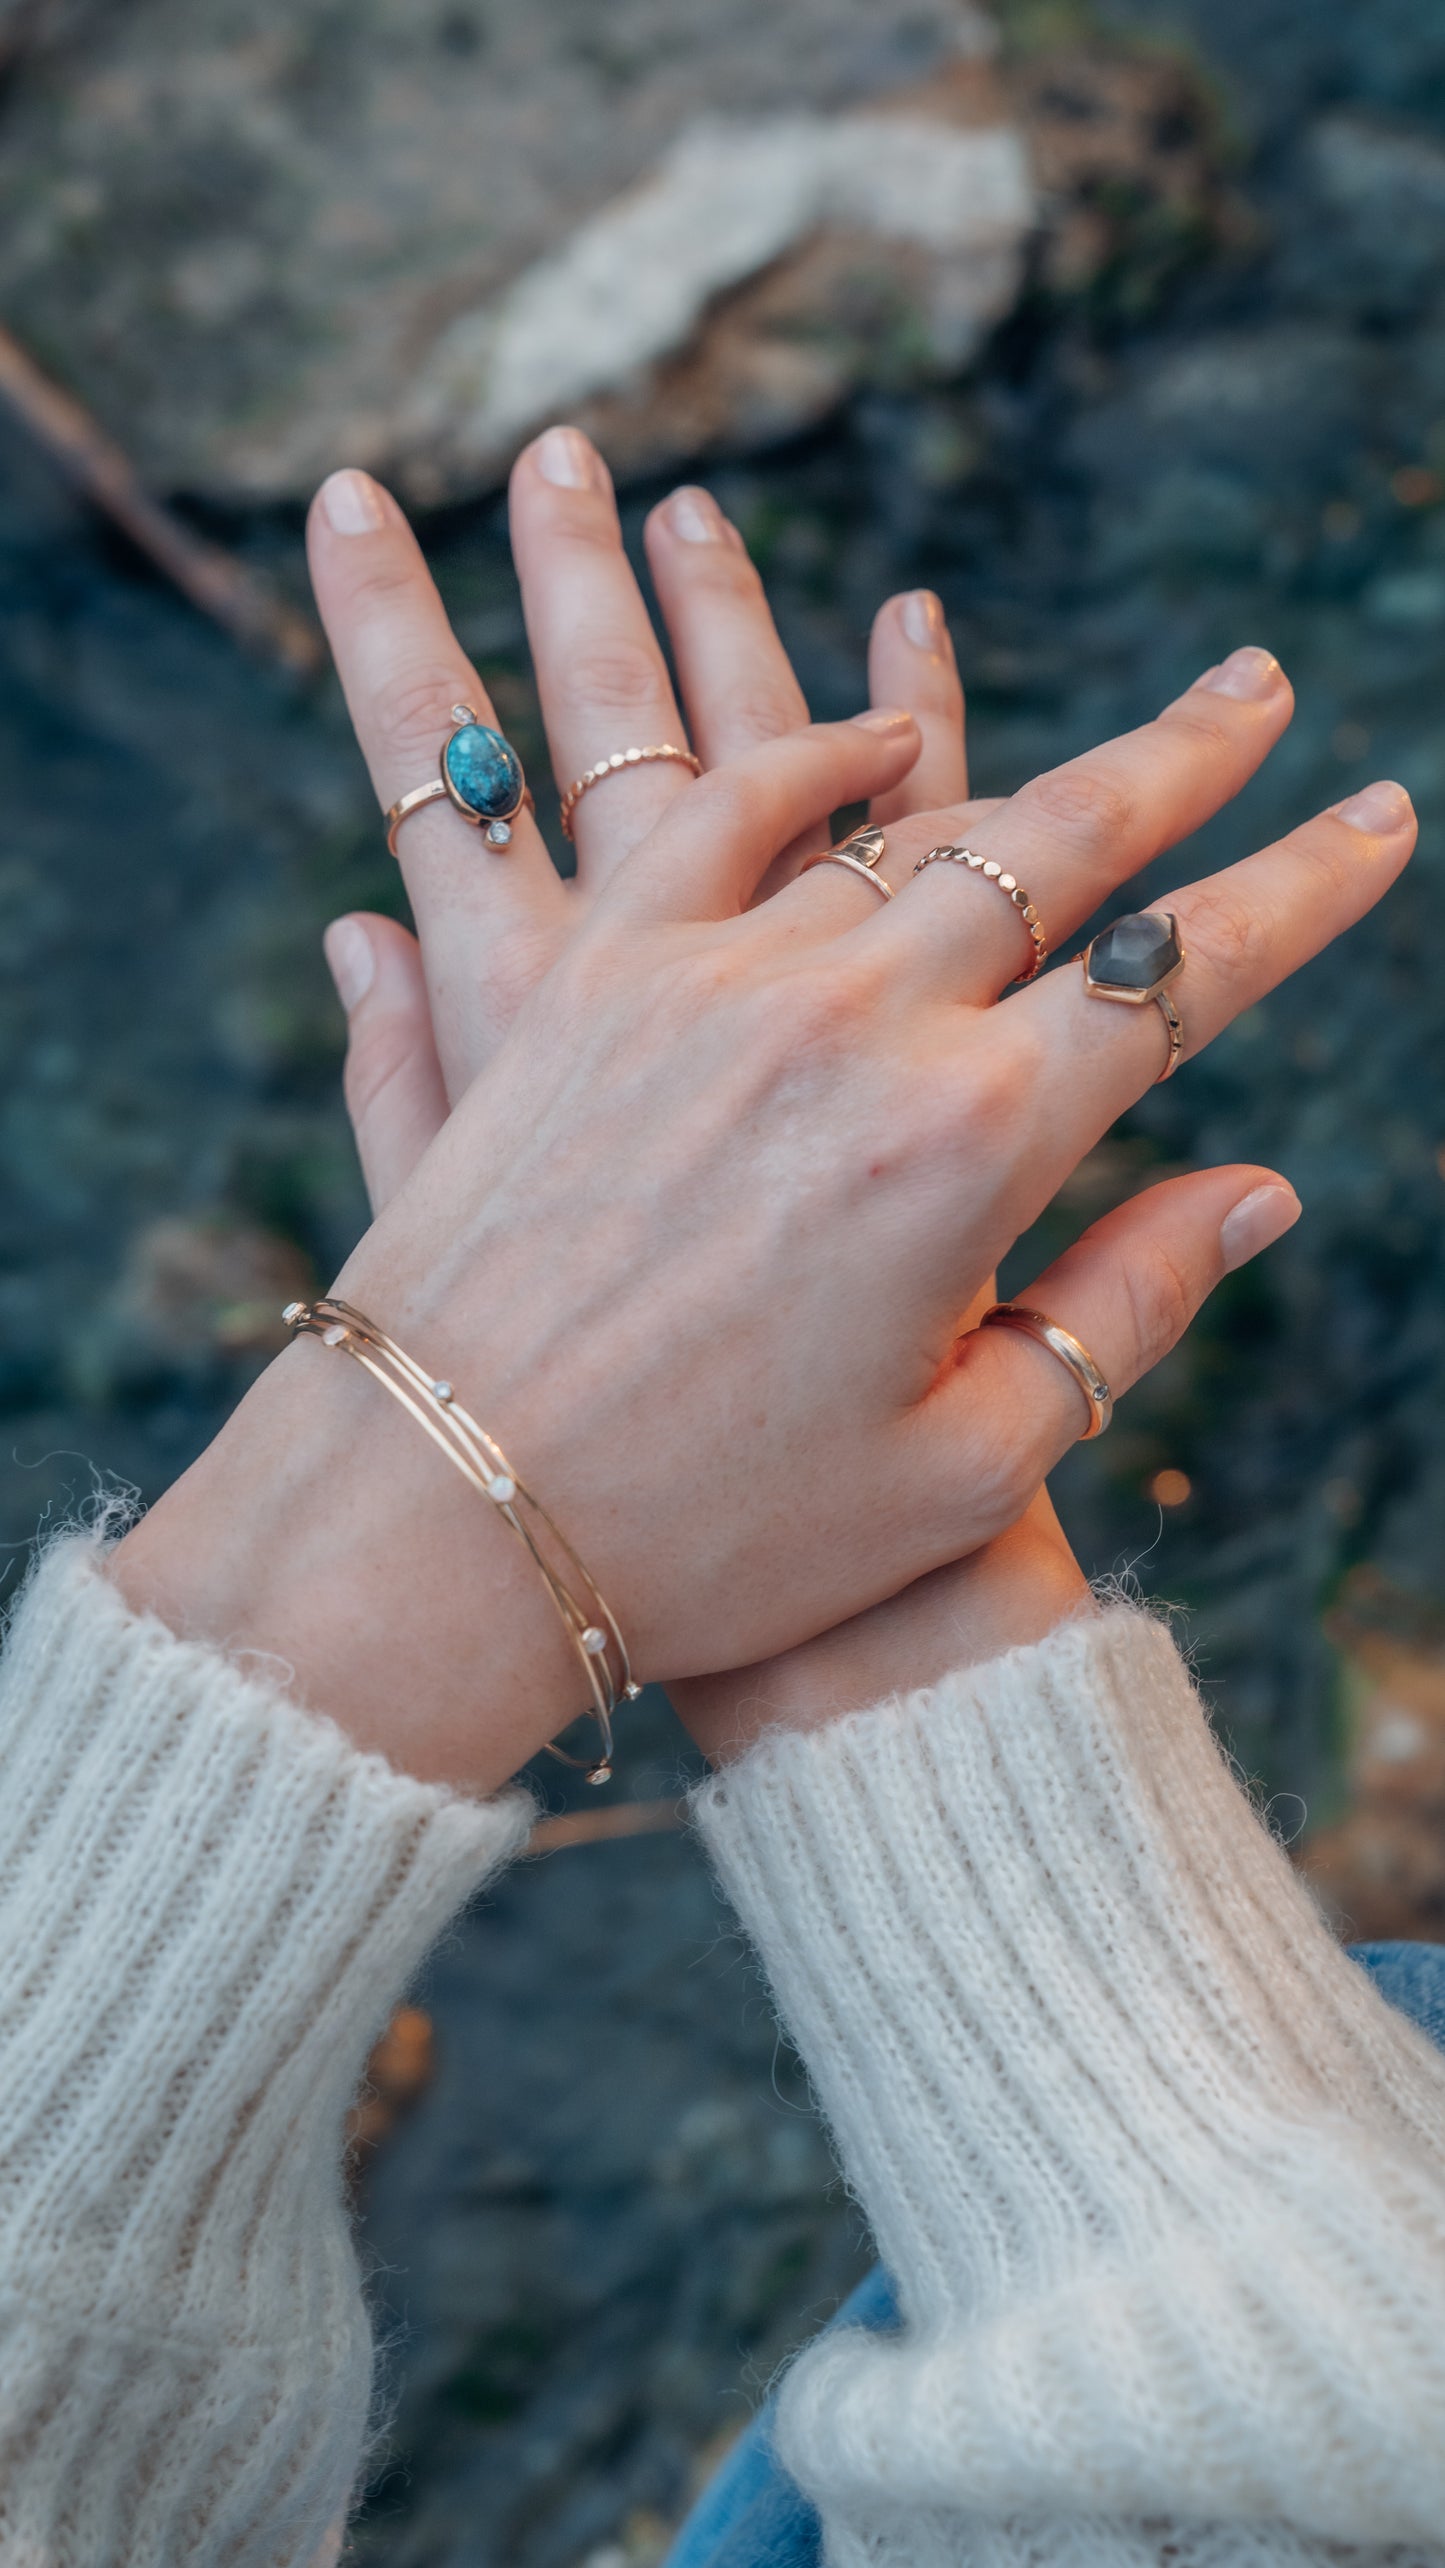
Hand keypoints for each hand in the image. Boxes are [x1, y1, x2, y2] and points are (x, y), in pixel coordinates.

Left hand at [113, 435, 1408, 1800]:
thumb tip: (1262, 1186)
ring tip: (1070, 699)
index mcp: (968, 1150)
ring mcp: (710, 980)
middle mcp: (850, 1027)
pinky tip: (869, 729)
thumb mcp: (963, 1469)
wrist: (443, 1519)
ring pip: (898, 806)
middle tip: (1259, 686)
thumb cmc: (718, 1538)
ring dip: (1016, 733)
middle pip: (1056, 843)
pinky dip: (804, 752)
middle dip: (1182, 760)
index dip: (1300, 891)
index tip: (1379, 817)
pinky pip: (712, 811)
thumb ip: (1126, 1311)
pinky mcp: (593, 975)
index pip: (1181, 978)